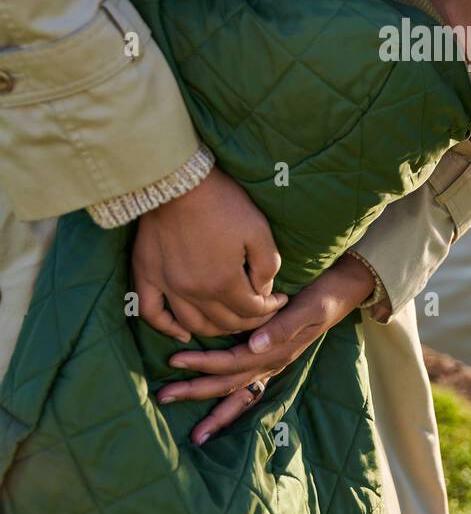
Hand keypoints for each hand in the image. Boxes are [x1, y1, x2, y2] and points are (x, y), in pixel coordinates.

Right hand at [133, 165, 288, 341]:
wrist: (177, 180)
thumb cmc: (222, 201)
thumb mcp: (258, 230)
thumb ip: (267, 266)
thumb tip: (263, 290)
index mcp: (224, 282)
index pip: (252, 309)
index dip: (270, 307)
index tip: (279, 299)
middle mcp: (195, 292)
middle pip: (226, 322)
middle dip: (249, 320)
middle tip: (260, 310)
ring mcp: (168, 285)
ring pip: (193, 325)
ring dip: (215, 329)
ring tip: (231, 321)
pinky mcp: (147, 274)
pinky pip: (152, 313)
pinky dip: (166, 328)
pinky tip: (182, 334)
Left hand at [155, 252, 376, 441]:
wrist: (342, 291)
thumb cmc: (322, 294)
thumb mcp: (307, 307)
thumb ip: (282, 326)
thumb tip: (254, 344)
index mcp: (275, 350)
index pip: (232, 361)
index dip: (203, 363)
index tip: (174, 361)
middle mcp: (271, 362)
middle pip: (228, 384)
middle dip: (196, 392)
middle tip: (163, 397)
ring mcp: (272, 364)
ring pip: (236, 391)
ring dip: (211, 407)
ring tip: (190, 425)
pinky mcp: (272, 359)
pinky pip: (247, 387)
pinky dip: (230, 403)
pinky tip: (214, 413)